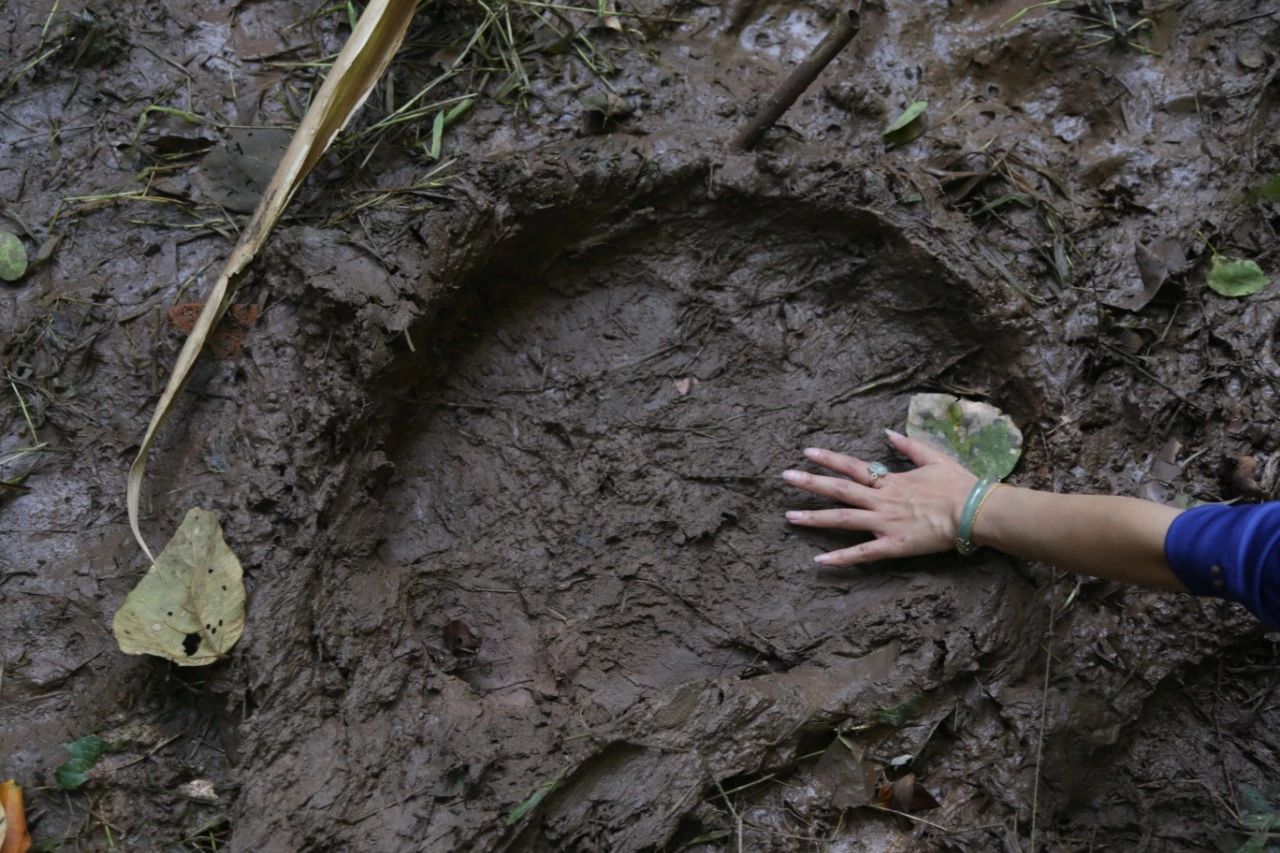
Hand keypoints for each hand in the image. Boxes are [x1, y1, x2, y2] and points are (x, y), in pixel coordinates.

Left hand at [782, 430, 976, 565]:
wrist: (976, 511)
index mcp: (890, 480)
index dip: (828, 459)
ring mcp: (885, 523)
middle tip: (785, 477)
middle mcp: (882, 500)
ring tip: (789, 517)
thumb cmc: (959, 485)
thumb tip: (887, 433)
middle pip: (839, 490)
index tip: (807, 452)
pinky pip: (862, 553)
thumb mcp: (934, 458)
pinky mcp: (894, 546)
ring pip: (843, 519)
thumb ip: (908, 446)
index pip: (852, 466)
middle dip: (810, 483)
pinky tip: (819, 561)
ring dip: (814, 518)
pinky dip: (840, 558)